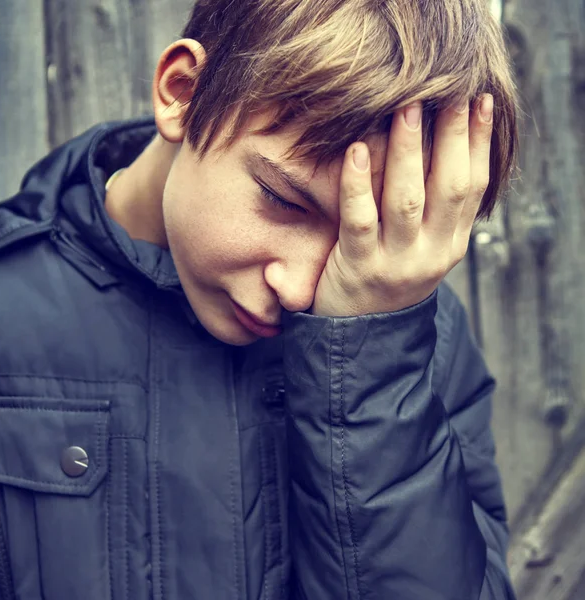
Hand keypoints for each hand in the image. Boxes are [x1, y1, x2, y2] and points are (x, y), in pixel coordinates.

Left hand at [312, 95, 493, 316]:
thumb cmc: (386, 278)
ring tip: (407, 107)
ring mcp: (397, 263)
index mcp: (451, 245)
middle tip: (447, 90)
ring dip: (409, 150)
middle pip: (449, 186)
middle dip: (451, 136)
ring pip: (408, 199)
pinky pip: (360, 220)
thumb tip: (441, 151)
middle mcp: (432, 254)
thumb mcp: (421, 249)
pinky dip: (358, 183)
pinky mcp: (359, 269)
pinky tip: (357, 149)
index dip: (479, 143)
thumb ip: (433, 212)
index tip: (479, 101)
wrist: (361, 335)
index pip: (473, 187)